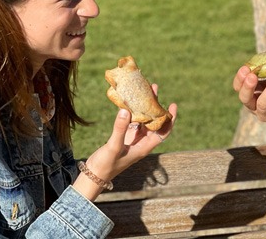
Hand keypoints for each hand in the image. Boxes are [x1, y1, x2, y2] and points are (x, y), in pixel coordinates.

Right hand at [73, 85, 176, 199]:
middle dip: (156, 106)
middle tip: (154, 89)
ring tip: (144, 91)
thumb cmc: (106, 165)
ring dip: (144, 106)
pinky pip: (131, 121)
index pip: (163, 132)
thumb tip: (126, 110)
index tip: (172, 105)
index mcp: (144, 147)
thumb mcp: (113, 146)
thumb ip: (120, 129)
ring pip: (143, 120)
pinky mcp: (123, 137)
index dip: (170, 119)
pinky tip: (128, 100)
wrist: (93, 176)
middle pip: (154, 122)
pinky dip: (131, 111)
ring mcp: (132, 139)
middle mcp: (141, 142)